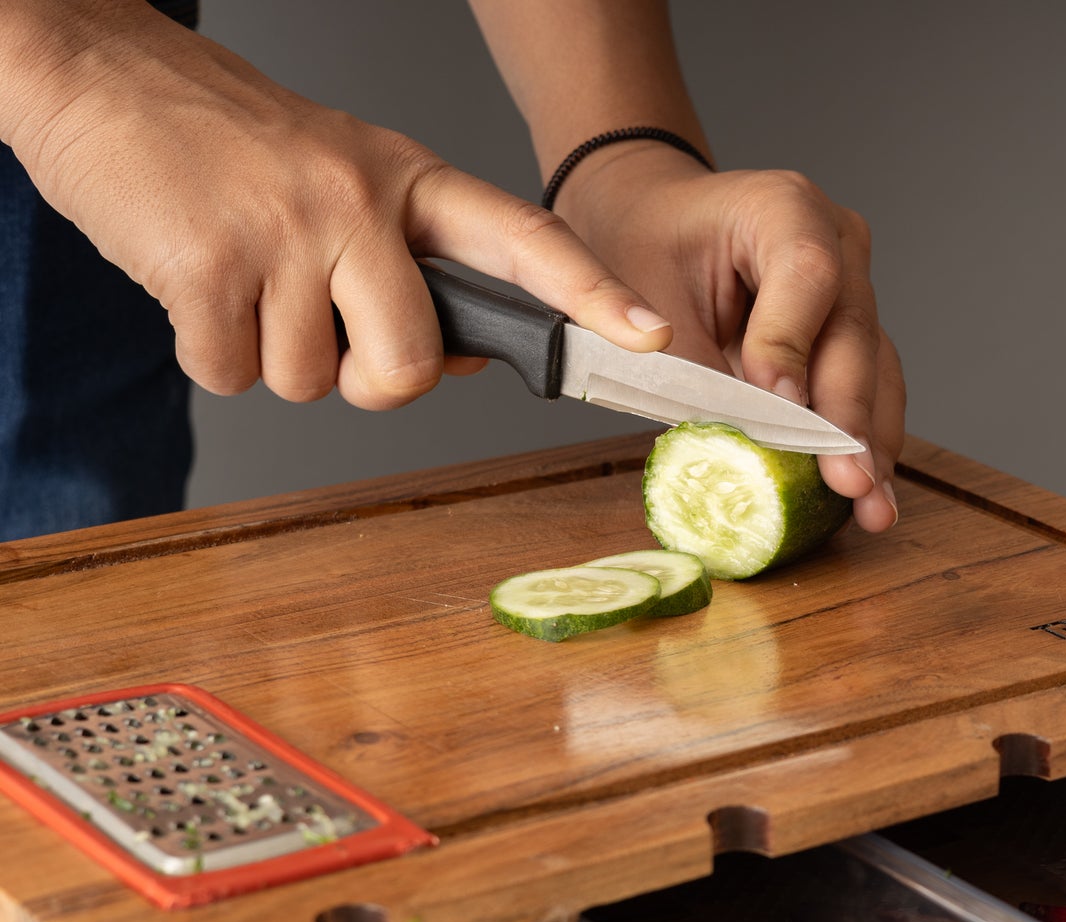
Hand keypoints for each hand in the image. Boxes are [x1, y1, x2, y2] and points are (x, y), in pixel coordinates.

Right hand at [6, 1, 673, 409]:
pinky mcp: (209, 265)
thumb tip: (471, 361)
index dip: (587, 294)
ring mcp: (286, 230)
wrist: (97, 74)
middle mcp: (358, 202)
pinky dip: (209, 353)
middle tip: (324, 332)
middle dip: (370, 381)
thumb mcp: (347, 182)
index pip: (520, 239)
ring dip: (271, 357)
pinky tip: (195, 285)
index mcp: (406, 181)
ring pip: (312, 383)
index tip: (646, 336)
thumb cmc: (231, 145)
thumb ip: (417, 266)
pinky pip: (233, 377)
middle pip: (412, 367)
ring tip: (241, 276)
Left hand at [552, 143, 905, 531]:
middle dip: (848, 418)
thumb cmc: (645, 249)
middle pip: (854, 332)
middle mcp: (835, 239)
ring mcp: (855, 286)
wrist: (656, 222)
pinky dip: (865, 441)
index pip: (807, 274)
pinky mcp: (854, 332)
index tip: (780, 407)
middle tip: (850, 482)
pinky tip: (868, 494)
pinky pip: (872, 388)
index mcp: (780, 206)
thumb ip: (687, 364)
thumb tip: (732, 449)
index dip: (795, 344)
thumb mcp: (642, 294)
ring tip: (871, 507)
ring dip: (873, 443)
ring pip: (876, 368)